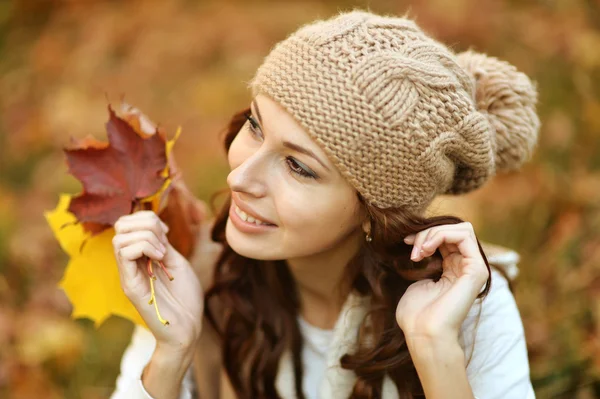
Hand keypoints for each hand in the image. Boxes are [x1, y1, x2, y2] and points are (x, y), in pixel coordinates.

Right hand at [112, 211, 203, 351]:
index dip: (147, 219)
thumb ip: (162, 244)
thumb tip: (154, 225)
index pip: (128, 223)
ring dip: (147, 237)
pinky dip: (144, 247)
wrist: (188, 327)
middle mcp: (130, 264)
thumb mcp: (176, 261)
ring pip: (120, 238)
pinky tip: (160, 259)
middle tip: (164, 242)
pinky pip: (124, 254)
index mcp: (141, 256)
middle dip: (146, 223)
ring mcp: (128, 274)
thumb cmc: (185, 297)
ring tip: (163, 254)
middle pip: (120, 226)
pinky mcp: (130, 285)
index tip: (166, 233)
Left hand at [396, 222, 488, 341]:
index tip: (405, 242)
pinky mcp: (476, 269)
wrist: (424, 333)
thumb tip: (423, 248)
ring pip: (461, 228)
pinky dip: (440, 235)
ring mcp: (474, 268)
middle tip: (412, 248)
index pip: (447, 237)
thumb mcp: (419, 281)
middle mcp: (467, 267)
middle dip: (429, 232)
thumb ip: (427, 264)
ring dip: (434, 233)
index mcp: (454, 269)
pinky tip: (425, 250)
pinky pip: (464, 235)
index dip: (425, 234)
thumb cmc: (417, 314)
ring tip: (419, 251)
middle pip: (455, 229)